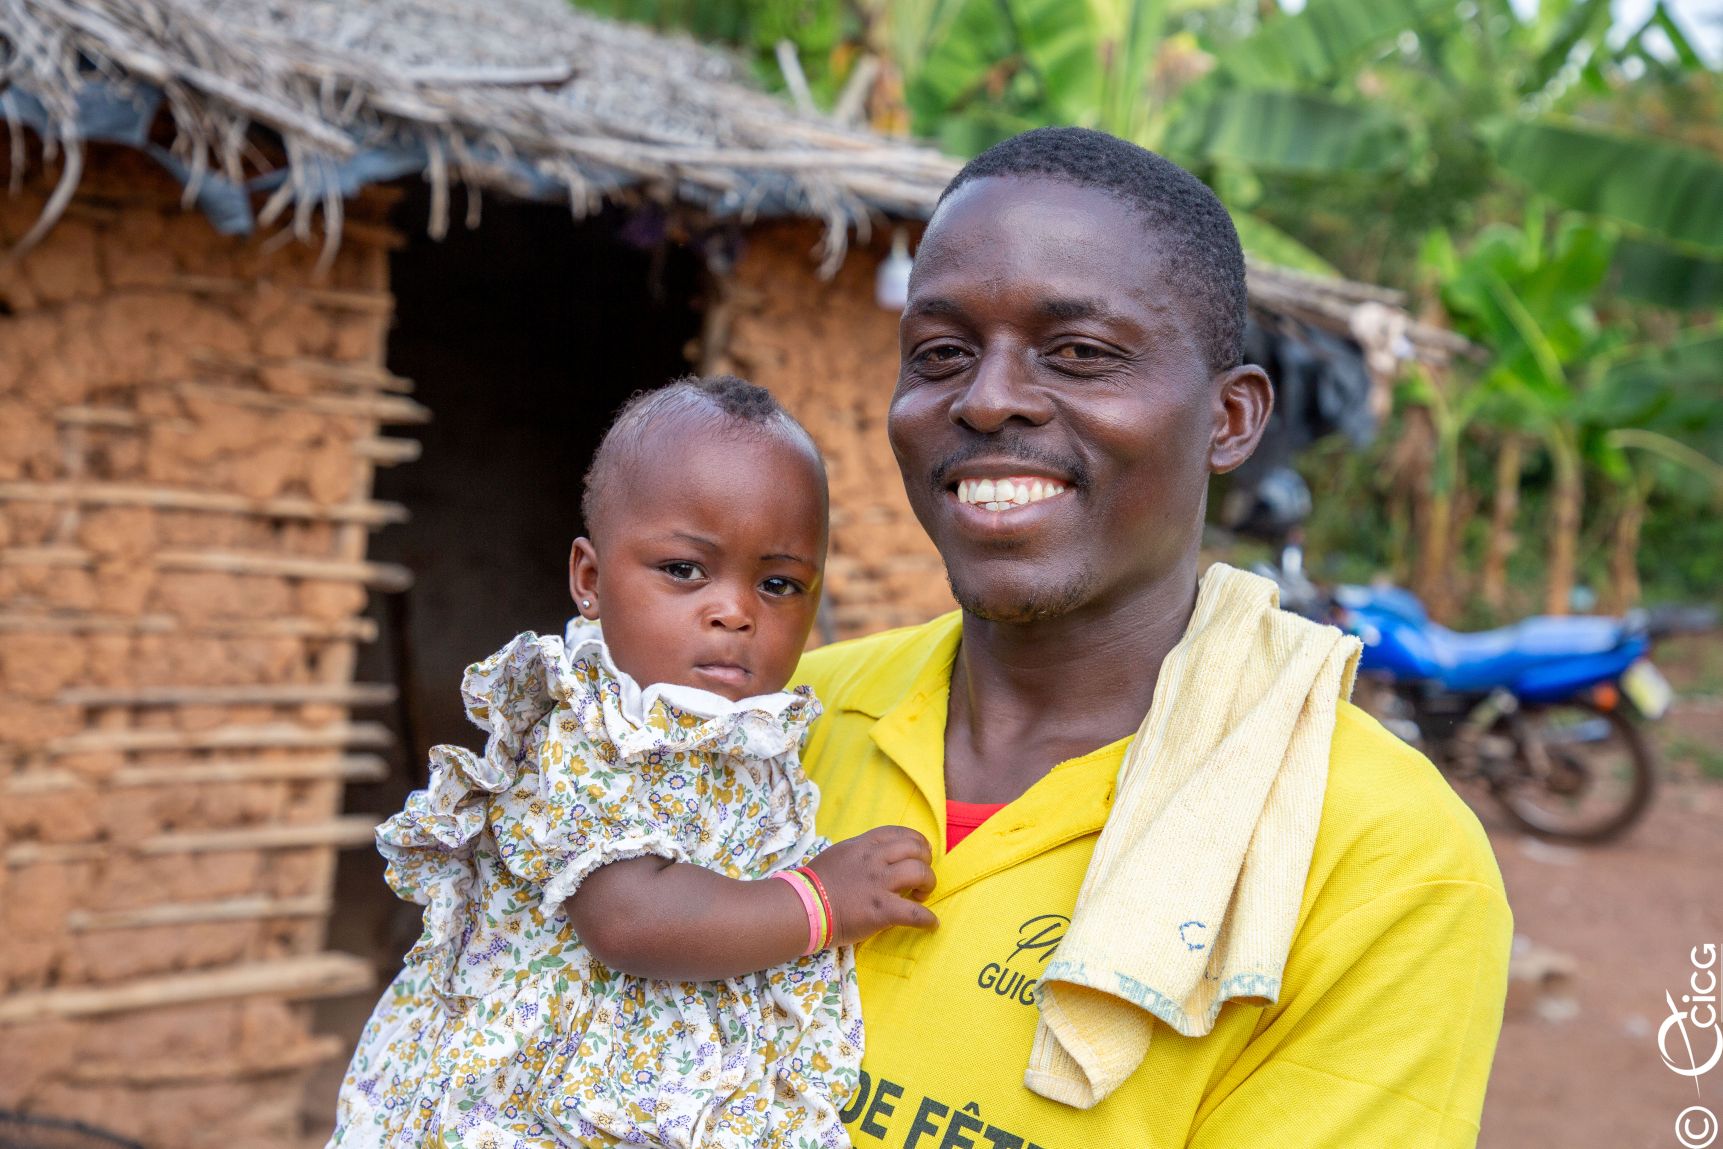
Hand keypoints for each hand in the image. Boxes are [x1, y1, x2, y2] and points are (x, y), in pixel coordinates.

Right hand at [804, 826, 937, 945]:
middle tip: (923, 876)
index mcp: (863, 845)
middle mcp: (874, 859)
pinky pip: (915, 913)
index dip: (917, 841)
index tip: (921, 852)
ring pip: (920, 873)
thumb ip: (860, 853)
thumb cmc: (814, 884)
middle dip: (926, 862)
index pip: (899, 833)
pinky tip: (931, 924)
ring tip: (922, 895)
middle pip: (916, 850)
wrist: (801, 907)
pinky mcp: (881, 910)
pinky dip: (927, 919)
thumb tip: (876, 858)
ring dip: (929, 884)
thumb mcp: (838, 854)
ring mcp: (879, 884)